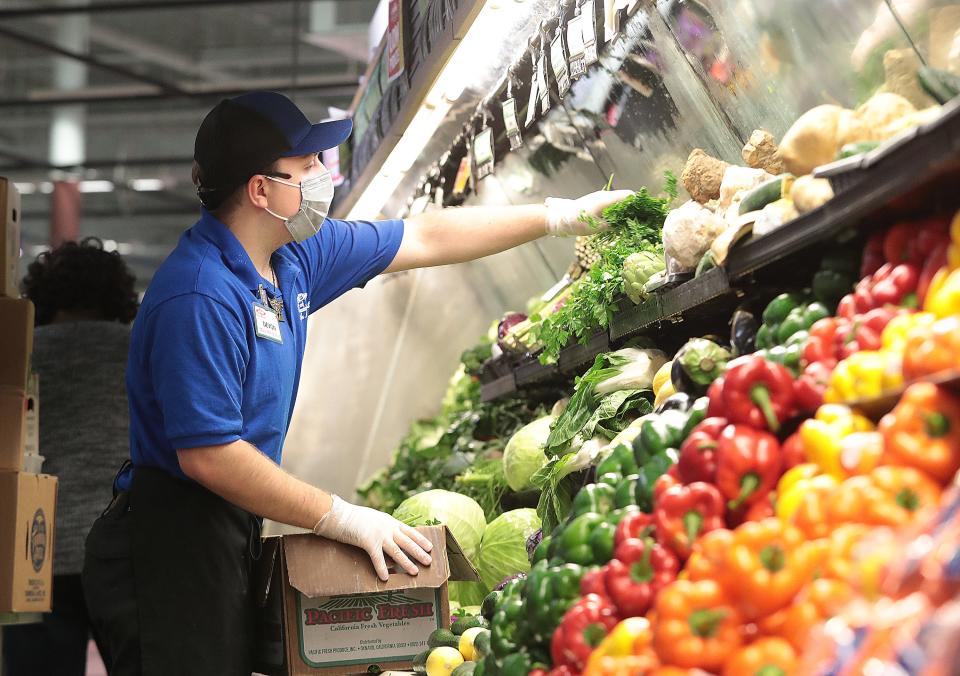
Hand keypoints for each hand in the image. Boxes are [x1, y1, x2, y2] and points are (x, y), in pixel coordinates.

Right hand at [313, 496, 433, 580]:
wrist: (338, 514)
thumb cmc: (353, 518)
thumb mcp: (373, 519)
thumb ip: (383, 527)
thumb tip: (390, 539)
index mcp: (389, 521)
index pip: (409, 531)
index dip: (420, 539)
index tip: (430, 547)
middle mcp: (387, 527)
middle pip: (407, 541)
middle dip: (419, 552)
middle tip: (429, 561)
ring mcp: (378, 534)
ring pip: (396, 550)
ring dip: (406, 562)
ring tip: (414, 572)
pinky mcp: (367, 541)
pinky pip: (377, 558)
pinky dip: (382, 568)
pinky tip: (386, 578)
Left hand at [544, 189, 634, 236]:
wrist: (559, 217)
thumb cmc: (577, 222)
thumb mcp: (597, 227)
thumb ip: (613, 224)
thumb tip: (627, 224)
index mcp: (606, 199)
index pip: (629, 196)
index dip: (639, 203)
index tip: (646, 213)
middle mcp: (605, 195)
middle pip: (626, 197)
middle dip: (634, 207)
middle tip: (642, 219)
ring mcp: (601, 197)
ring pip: (619, 201)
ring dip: (626, 209)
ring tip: (633, 221)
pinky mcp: (597, 202)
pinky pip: (613, 204)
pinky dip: (619, 210)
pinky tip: (620, 221)